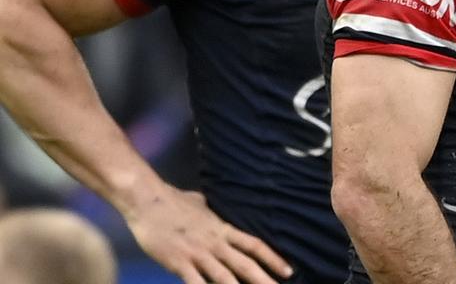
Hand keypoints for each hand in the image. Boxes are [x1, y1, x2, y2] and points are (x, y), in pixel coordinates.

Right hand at [124, 185, 292, 283]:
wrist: (148, 200)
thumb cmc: (174, 201)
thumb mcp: (202, 204)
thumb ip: (211, 212)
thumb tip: (212, 208)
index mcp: (222, 229)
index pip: (254, 245)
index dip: (273, 258)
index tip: (288, 271)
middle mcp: (215, 243)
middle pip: (245, 264)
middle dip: (264, 280)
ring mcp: (197, 254)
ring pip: (224, 277)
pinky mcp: (178, 262)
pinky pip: (195, 283)